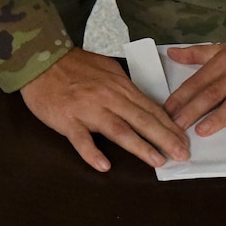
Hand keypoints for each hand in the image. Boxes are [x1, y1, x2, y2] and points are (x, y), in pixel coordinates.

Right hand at [21, 49, 189, 172]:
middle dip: (165, 138)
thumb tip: (144, 103)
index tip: (184, 140)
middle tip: (182, 155)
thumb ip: (124, 87)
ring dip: (140, 146)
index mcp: (119, 86)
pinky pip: (81, 139)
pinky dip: (92, 153)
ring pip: (119, 130)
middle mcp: (108, 97)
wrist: (41, 60)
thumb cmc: (73, 65)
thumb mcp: (107, 69)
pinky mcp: (67, 120)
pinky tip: (104, 166)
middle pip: (142, 120)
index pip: (151, 108)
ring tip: (157, 161)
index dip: (169, 126)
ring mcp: (88, 110)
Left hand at [163, 34, 225, 144]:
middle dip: (191, 110)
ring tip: (203, 131)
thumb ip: (199, 53)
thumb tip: (172, 53)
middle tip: (175, 127)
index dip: (180, 97)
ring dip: (220, 117)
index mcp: (224, 62)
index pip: (198, 81)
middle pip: (211, 93)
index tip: (164, 112)